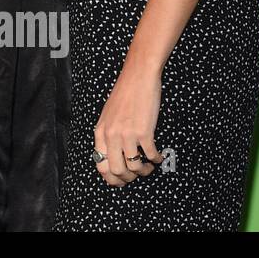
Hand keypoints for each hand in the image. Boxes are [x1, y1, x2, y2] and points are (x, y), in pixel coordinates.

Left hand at [94, 66, 163, 186]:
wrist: (137, 77)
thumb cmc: (124, 95)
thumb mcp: (108, 116)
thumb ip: (108, 135)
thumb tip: (112, 156)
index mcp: (100, 132)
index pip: (100, 165)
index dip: (112, 178)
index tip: (122, 180)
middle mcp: (111, 135)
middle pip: (116, 171)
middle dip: (129, 178)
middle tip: (137, 174)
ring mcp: (127, 134)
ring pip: (134, 167)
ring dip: (144, 171)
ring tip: (148, 165)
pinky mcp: (144, 131)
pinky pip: (151, 155)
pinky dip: (156, 159)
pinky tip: (158, 156)